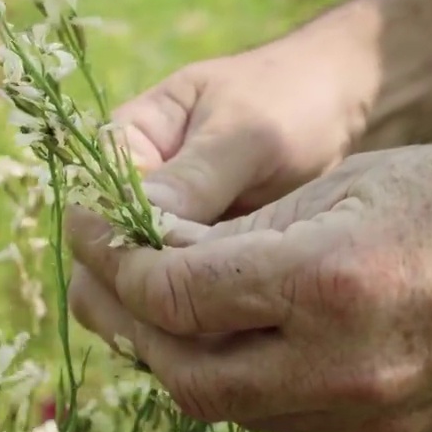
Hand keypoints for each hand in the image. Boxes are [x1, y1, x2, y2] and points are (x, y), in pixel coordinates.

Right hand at [68, 46, 376, 345]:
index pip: (92, 209)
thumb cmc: (290, 100)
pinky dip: (195, 320)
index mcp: (127, 145)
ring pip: (135, 290)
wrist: (339, 106)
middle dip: (138, 292)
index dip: (116, 250)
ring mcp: (163, 232)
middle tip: (194, 318)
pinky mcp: (197, 263)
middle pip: (103, 260)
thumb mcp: (247, 131)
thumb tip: (142, 226)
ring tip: (220, 327)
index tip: (164, 276)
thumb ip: (196, 175)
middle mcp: (133, 195)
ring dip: (167, 314)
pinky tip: (232, 331)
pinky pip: (177, 303)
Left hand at [74, 137, 431, 431]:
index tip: (93, 231)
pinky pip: (284, 415)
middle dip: (132, 325)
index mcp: (331, 281)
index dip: (120, 263)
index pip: (178, 294)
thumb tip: (158, 255)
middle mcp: (346, 365)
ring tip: (155, 306)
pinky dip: (240, 376)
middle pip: (188, 375)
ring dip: (180, 358)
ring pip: (230, 408)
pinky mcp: (394, 430)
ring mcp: (374, 411)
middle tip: (104, 278)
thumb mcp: (347, 182)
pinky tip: (229, 333)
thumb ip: (246, 232)